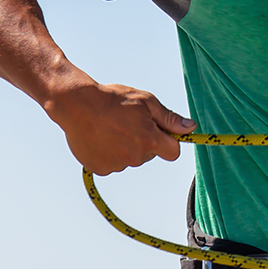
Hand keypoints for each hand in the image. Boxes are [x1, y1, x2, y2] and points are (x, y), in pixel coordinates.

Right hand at [45, 80, 195, 174]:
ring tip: (110, 128)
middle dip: (144, 141)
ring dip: (125, 147)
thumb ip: (169, 119)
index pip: (173, 152)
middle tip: (128, 123)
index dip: (169, 142)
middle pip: (150, 154)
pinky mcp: (100, 169)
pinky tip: (100, 137)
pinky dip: (108, 153)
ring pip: (130, 158)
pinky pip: (111, 163)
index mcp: (150, 140)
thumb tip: (191, 128)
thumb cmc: (113, 100)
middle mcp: (135, 157)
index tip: (160, 133)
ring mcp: (116, 164)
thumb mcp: (146, 102)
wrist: (77, 104)